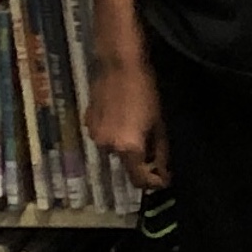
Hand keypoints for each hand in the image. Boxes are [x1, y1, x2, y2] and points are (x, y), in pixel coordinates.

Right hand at [89, 57, 166, 190]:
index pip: (138, 179)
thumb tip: (163, 172)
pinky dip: (114, 133)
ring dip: (126, 144)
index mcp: (127, 148)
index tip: (164, 180)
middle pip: (127, 163)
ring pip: (115, 149)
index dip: (153, 183)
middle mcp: (107, 147)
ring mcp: (94, 135)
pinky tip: (122, 115)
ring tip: (137, 123)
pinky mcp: (87, 124)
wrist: (119, 68)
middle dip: (140, 158)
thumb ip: (159, 152)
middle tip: (153, 142)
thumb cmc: (146, 93)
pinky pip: (105, 136)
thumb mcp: (159, 124)